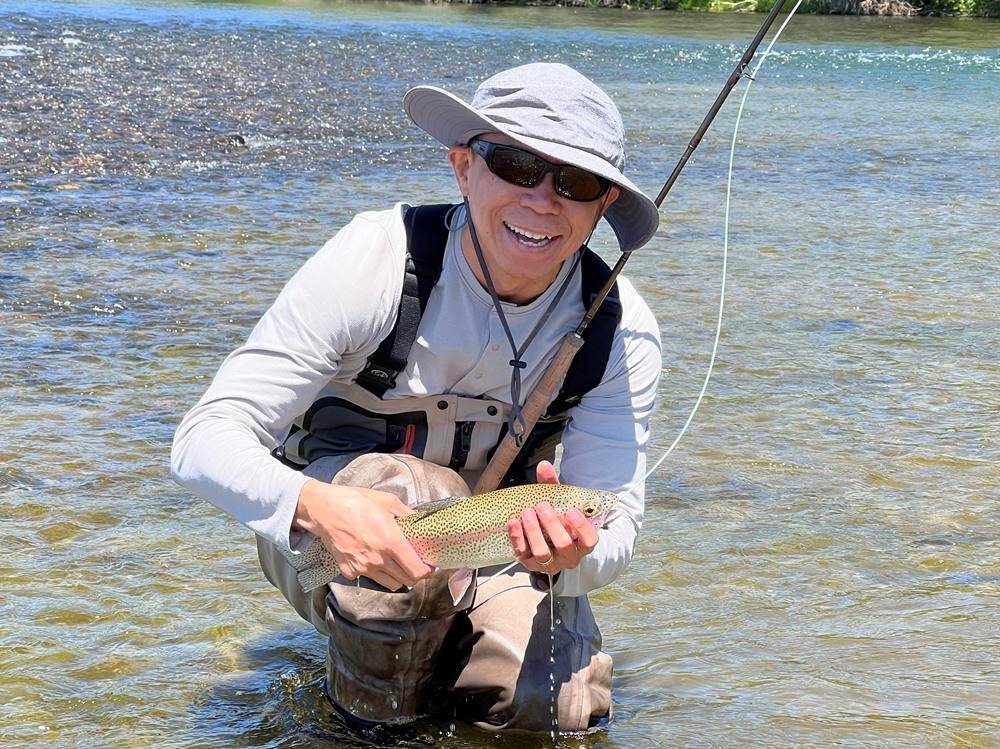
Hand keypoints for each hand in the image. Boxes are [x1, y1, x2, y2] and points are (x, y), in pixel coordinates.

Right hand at [294, 479, 433, 590]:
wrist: (325, 510)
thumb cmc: (356, 502)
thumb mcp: (388, 502)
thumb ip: (407, 516)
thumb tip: (420, 525)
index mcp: (390, 541)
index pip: (416, 571)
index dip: (426, 571)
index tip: (428, 566)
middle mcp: (377, 559)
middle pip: (407, 581)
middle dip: (414, 573)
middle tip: (413, 562)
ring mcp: (363, 568)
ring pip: (390, 584)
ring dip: (396, 576)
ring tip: (393, 561)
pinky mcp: (350, 571)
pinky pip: (370, 578)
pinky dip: (374, 572)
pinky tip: (371, 556)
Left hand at [507, 460, 600, 574]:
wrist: (545, 540)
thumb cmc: (558, 519)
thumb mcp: (560, 503)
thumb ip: (553, 486)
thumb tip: (544, 465)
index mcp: (582, 543)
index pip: (589, 540)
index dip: (581, 527)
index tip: (571, 511)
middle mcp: (569, 557)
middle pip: (564, 545)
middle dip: (552, 525)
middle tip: (542, 506)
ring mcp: (550, 563)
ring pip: (543, 553)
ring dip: (534, 532)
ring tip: (527, 512)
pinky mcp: (531, 564)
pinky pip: (523, 554)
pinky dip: (517, 538)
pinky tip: (513, 522)